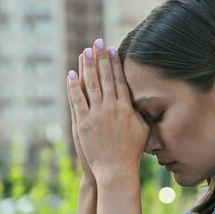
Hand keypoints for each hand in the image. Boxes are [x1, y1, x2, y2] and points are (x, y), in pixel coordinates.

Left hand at [67, 39, 148, 181]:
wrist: (116, 171)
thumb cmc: (131, 153)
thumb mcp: (143, 130)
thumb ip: (141, 113)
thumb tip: (143, 101)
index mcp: (126, 108)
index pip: (119, 80)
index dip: (115, 64)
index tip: (112, 50)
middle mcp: (111, 108)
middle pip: (105, 77)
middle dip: (101, 58)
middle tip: (98, 42)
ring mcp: (96, 115)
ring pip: (91, 85)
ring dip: (87, 66)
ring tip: (85, 52)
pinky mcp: (83, 123)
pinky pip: (77, 100)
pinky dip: (73, 86)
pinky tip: (71, 74)